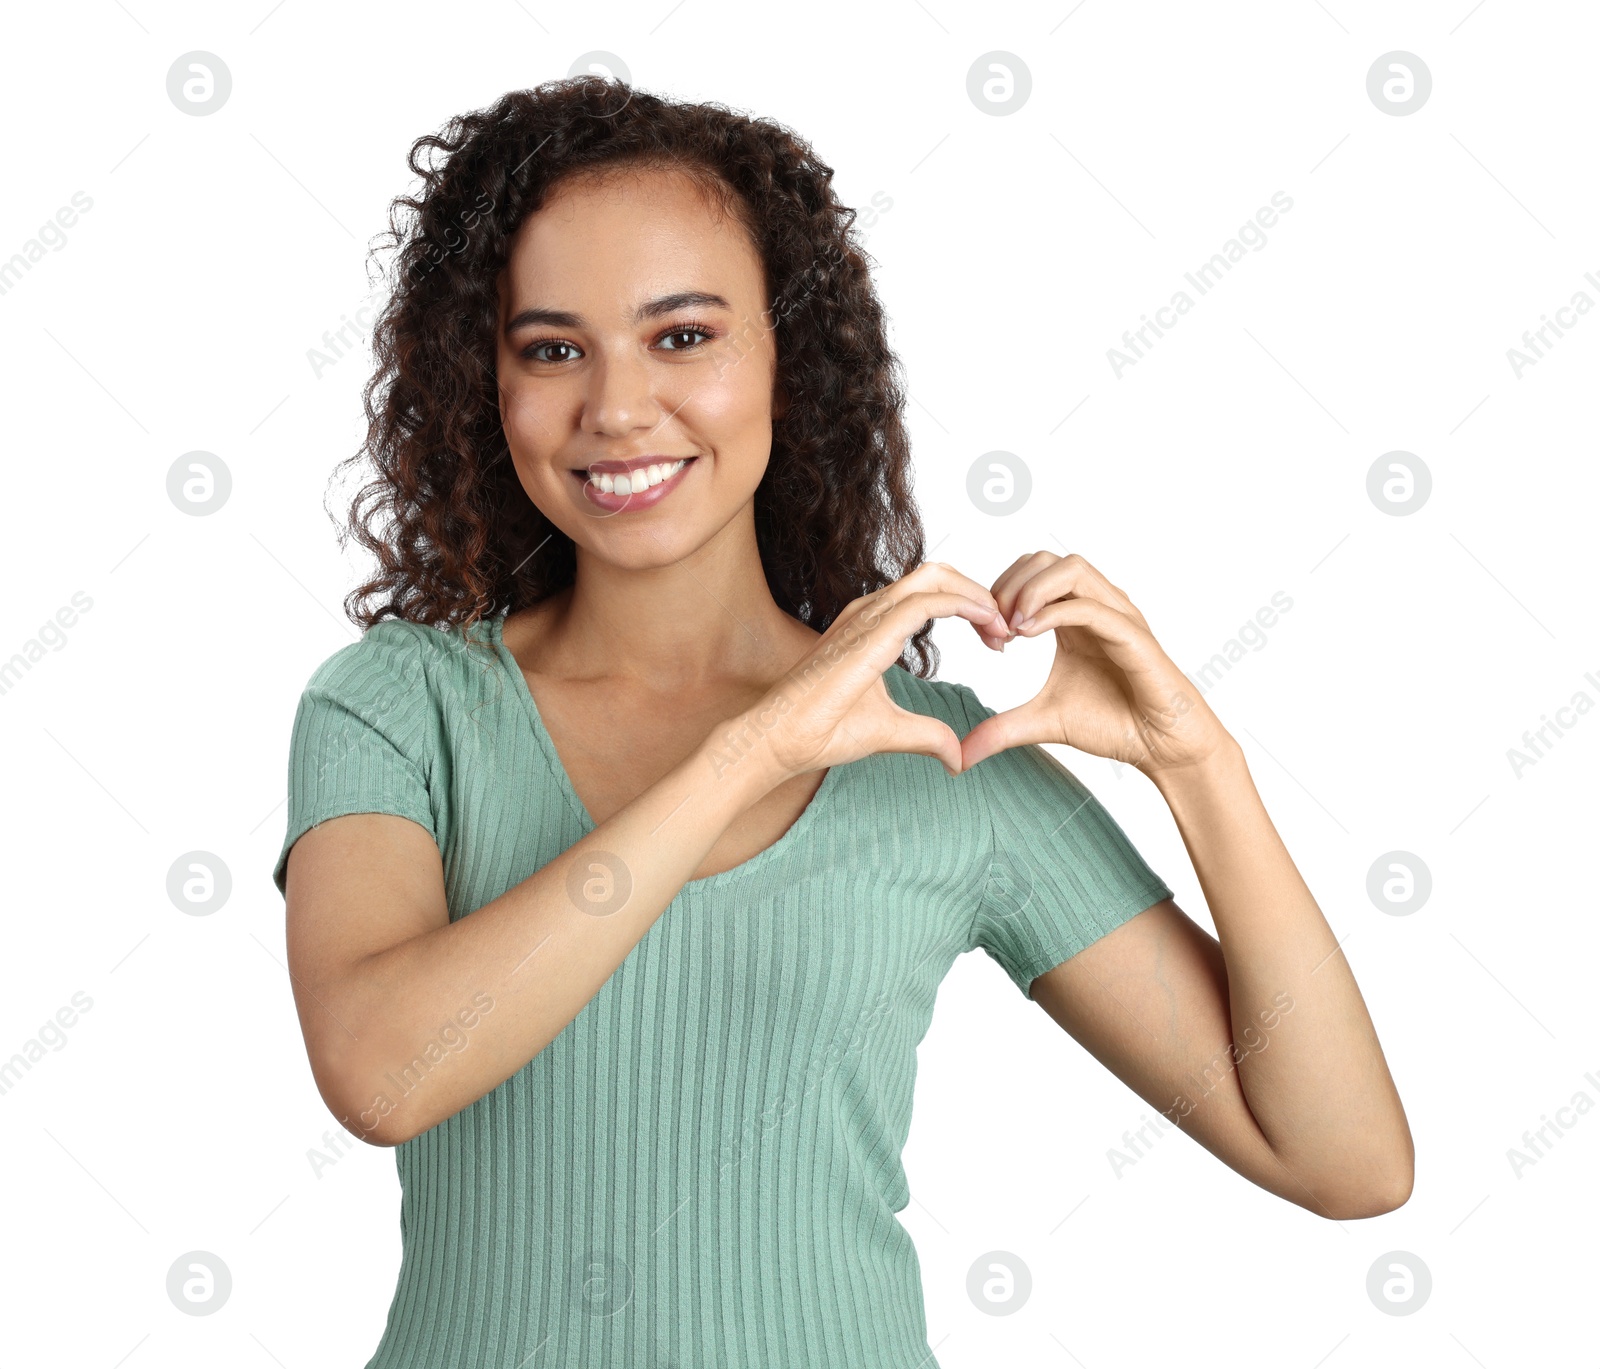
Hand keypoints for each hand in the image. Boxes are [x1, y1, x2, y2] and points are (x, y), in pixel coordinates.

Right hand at [741, 561, 1010, 780]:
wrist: (780, 739)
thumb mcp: (892, 731)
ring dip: (976, 596)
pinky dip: (964, 603)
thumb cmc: (821, 731)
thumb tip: (958, 758)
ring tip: (1001, 626)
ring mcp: (866, 616)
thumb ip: (928, 736)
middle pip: (937, 575)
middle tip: (1005, 629)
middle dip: (978, 593)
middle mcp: (869, 612)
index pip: (931, 594)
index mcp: (872, 626)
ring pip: (934, 578)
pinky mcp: (868, 632)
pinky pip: (925, 601)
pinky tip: (986, 621)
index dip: (970, 607)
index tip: (997, 638)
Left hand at [960, 551, 1232, 775]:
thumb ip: (1001, 730)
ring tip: (1010, 628)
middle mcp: (1095, 606)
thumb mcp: (1043, 723)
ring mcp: (1116, 616)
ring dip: (1031, 590)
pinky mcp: (1133, 637)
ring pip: (1071, 568)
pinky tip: (1027, 635)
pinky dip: (1055, 612)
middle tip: (993, 628)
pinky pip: (1092, 607)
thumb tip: (960, 756)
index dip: (998, 594)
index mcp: (1072, 616)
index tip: (985, 636)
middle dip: (1008, 585)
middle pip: (1044, 559)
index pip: (1029, 573)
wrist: (1161, 747)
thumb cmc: (1114, 724)